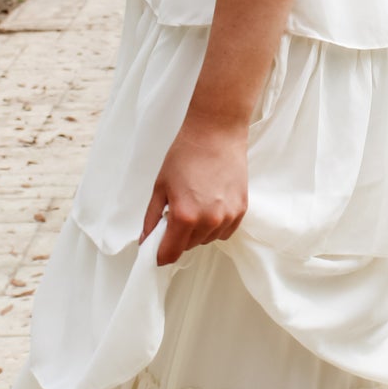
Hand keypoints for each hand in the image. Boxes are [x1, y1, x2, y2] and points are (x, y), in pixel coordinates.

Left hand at [142, 113, 248, 264]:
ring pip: (207, 240)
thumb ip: (151, 218)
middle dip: (177, 237)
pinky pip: (224, 231)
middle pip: (188, 247)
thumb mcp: (160, 187)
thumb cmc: (185, 155)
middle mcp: (208, 221)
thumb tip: (146, 241)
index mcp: (184, 216)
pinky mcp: (241, 210)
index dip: (160, 255)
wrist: (216, 134)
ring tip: (196, 203)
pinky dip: (215, 225)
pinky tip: (211, 204)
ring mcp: (228, 217)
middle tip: (175, 213)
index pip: (170, 254)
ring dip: (197, 231)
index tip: (156, 249)